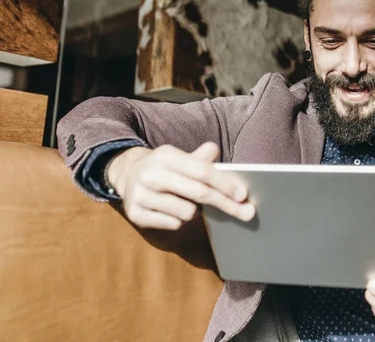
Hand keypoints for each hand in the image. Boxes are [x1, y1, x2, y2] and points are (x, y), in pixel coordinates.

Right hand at [107, 142, 254, 229]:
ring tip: (187, 201)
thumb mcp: (181, 157)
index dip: (225, 184)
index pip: (201, 171)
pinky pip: (173, 224)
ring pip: (187, 212)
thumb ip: (201, 158)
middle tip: (247, 214)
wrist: (126, 174)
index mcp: (165, 156)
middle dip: (226, 204)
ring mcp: (141, 195)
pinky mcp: (135, 214)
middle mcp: (151, 174)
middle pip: (199, 193)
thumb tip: (215, 151)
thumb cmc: (165, 167)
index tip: (243, 195)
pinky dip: (179, 220)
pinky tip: (172, 210)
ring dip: (196, 211)